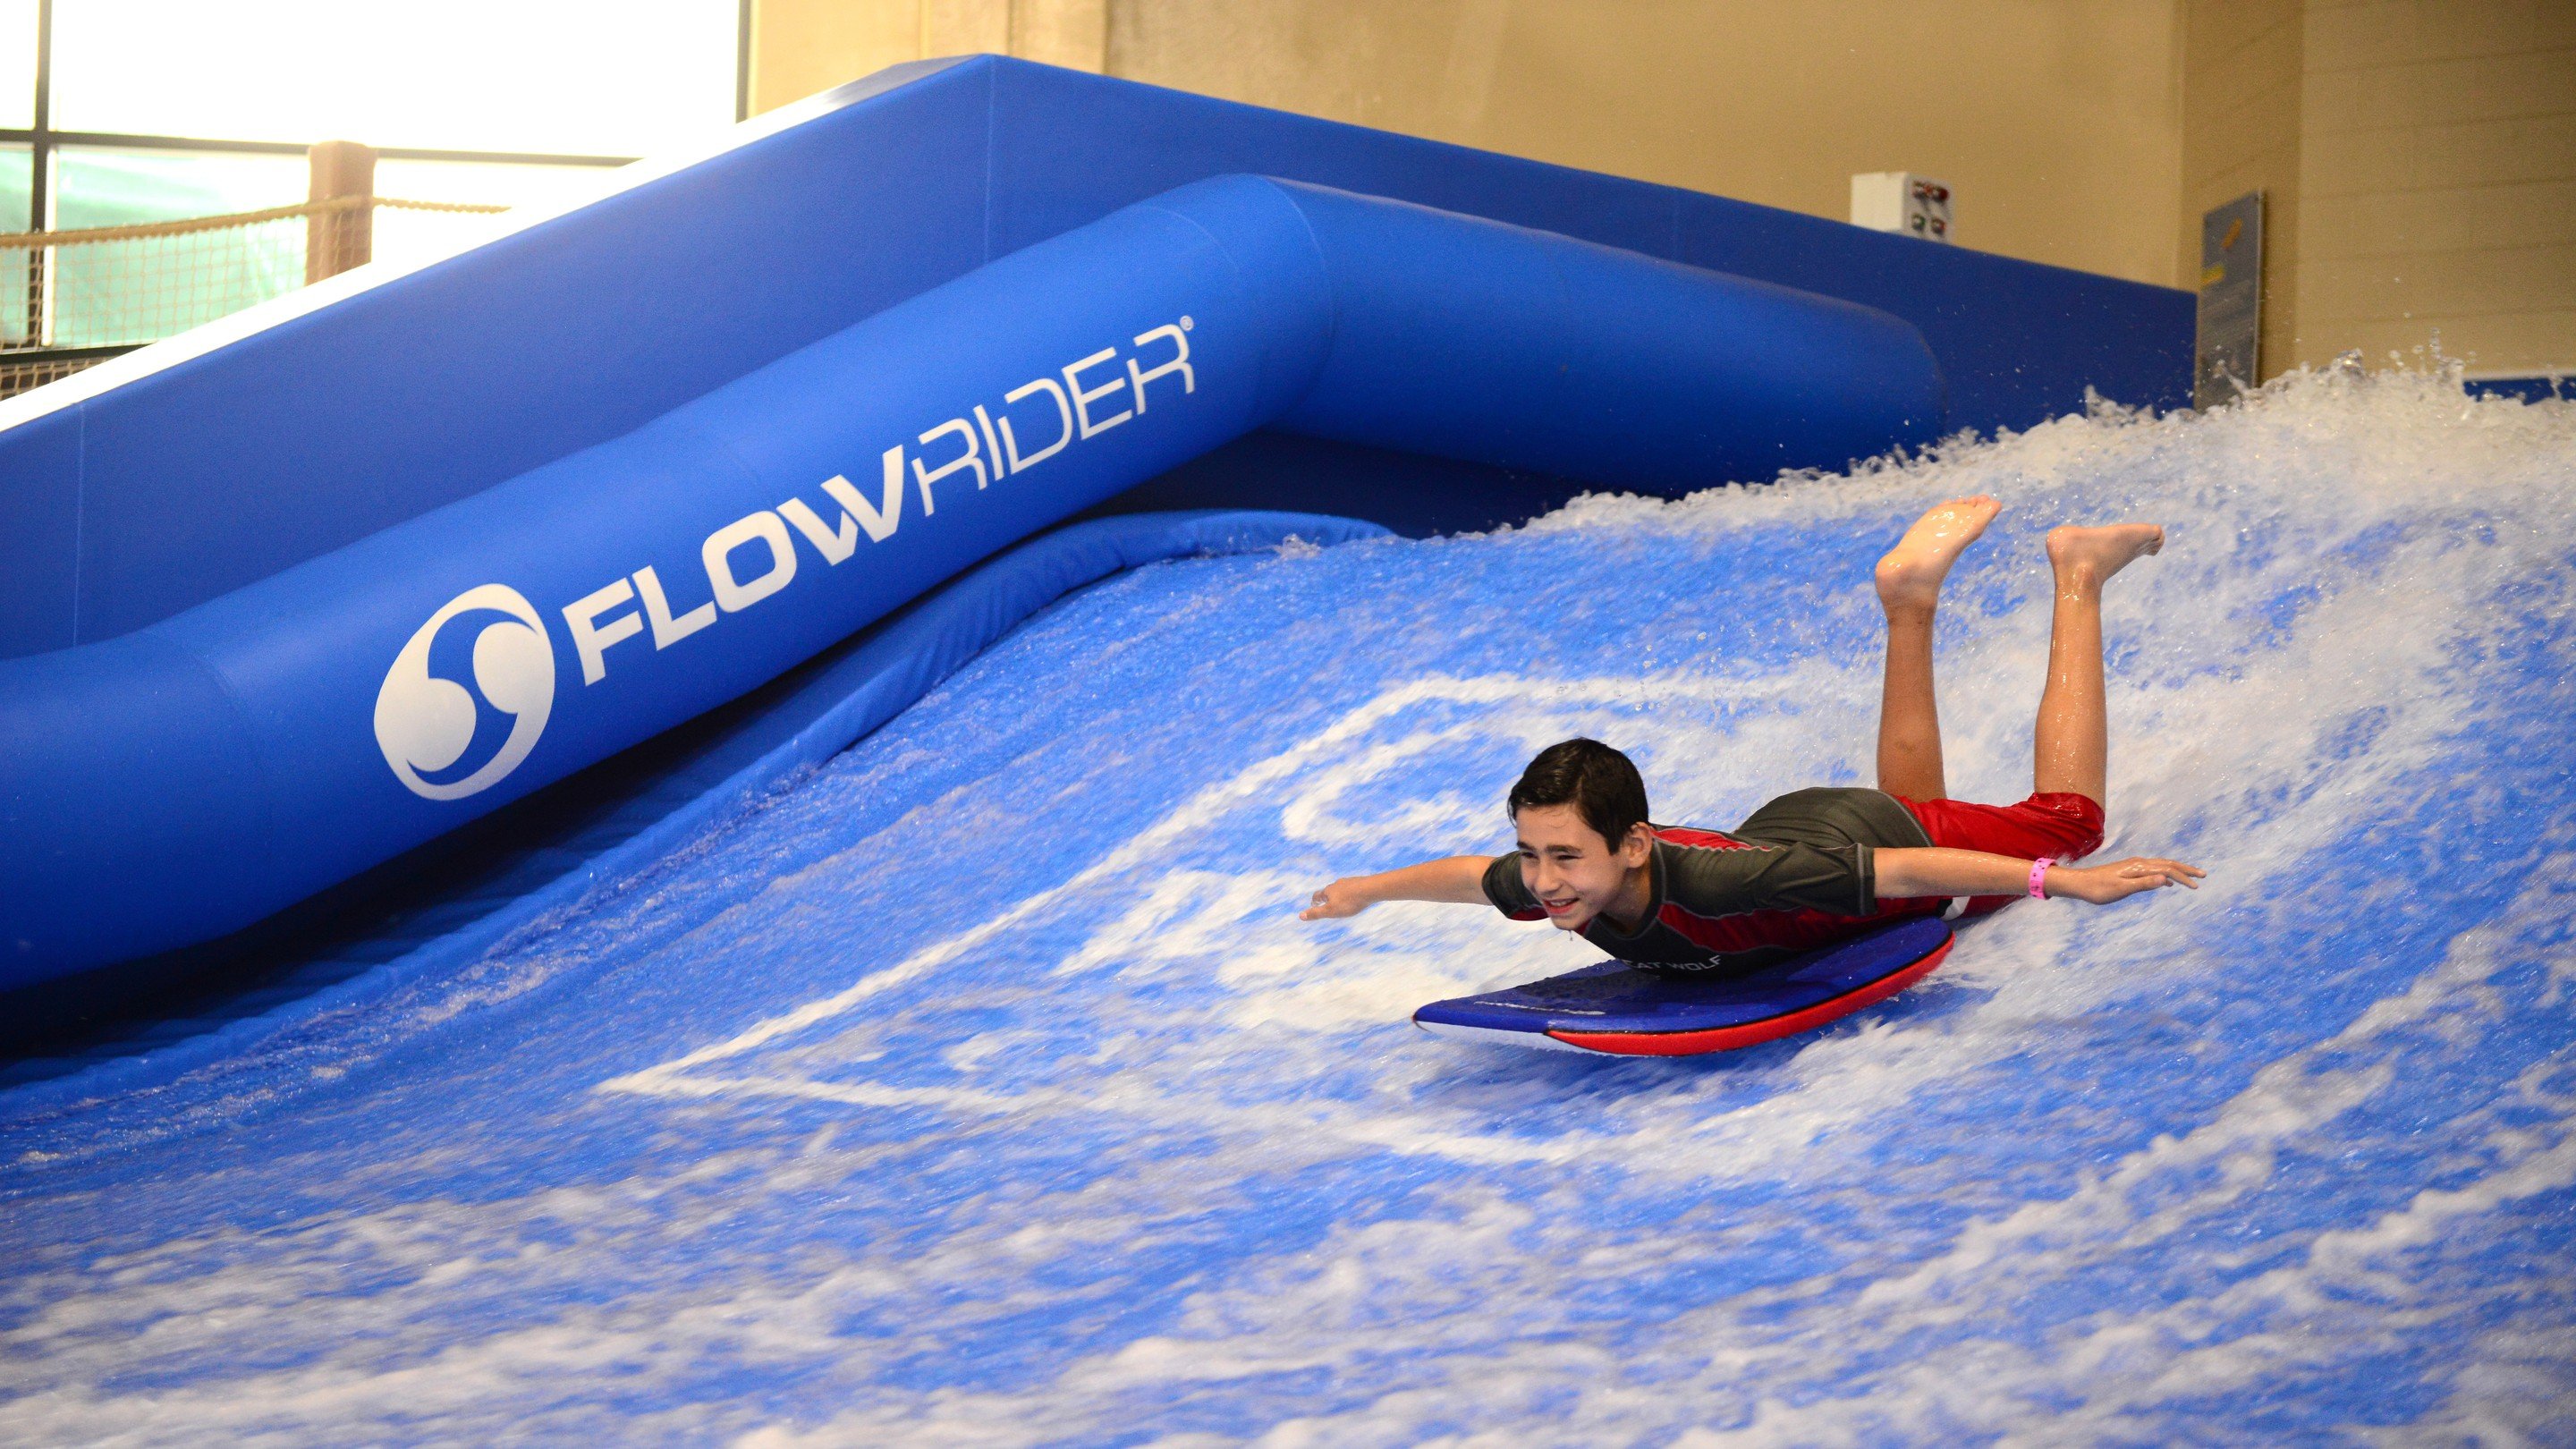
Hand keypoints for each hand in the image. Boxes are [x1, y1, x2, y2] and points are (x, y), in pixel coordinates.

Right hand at [1300, 879, 1374, 919]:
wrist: (1371, 889)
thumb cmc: (1350, 902)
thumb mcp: (1331, 911)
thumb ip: (1316, 913)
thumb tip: (1300, 916)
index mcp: (1329, 891)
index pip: (1317, 895)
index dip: (1314, 901)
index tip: (1313, 904)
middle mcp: (1337, 884)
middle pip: (1329, 891)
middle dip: (1327, 897)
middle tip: (1326, 902)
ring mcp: (1349, 882)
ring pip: (1341, 888)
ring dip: (1339, 894)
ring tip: (1341, 900)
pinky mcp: (1359, 882)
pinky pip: (1352, 888)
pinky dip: (1351, 892)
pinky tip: (1355, 896)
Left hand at [2046, 857, 2204, 903]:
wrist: (2079, 883)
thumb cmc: (2098, 889)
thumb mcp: (2121, 889)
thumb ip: (2143, 884)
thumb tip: (2166, 879)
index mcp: (2139, 867)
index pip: (2168, 870)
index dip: (2184, 877)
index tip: (2197, 886)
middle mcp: (2138, 863)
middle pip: (2168, 864)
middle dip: (2186, 869)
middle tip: (2204, 875)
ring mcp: (2134, 866)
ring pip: (2161, 866)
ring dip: (2177, 871)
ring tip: (2191, 878)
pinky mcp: (2129, 871)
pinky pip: (2153, 870)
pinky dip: (2164, 874)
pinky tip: (2167, 883)